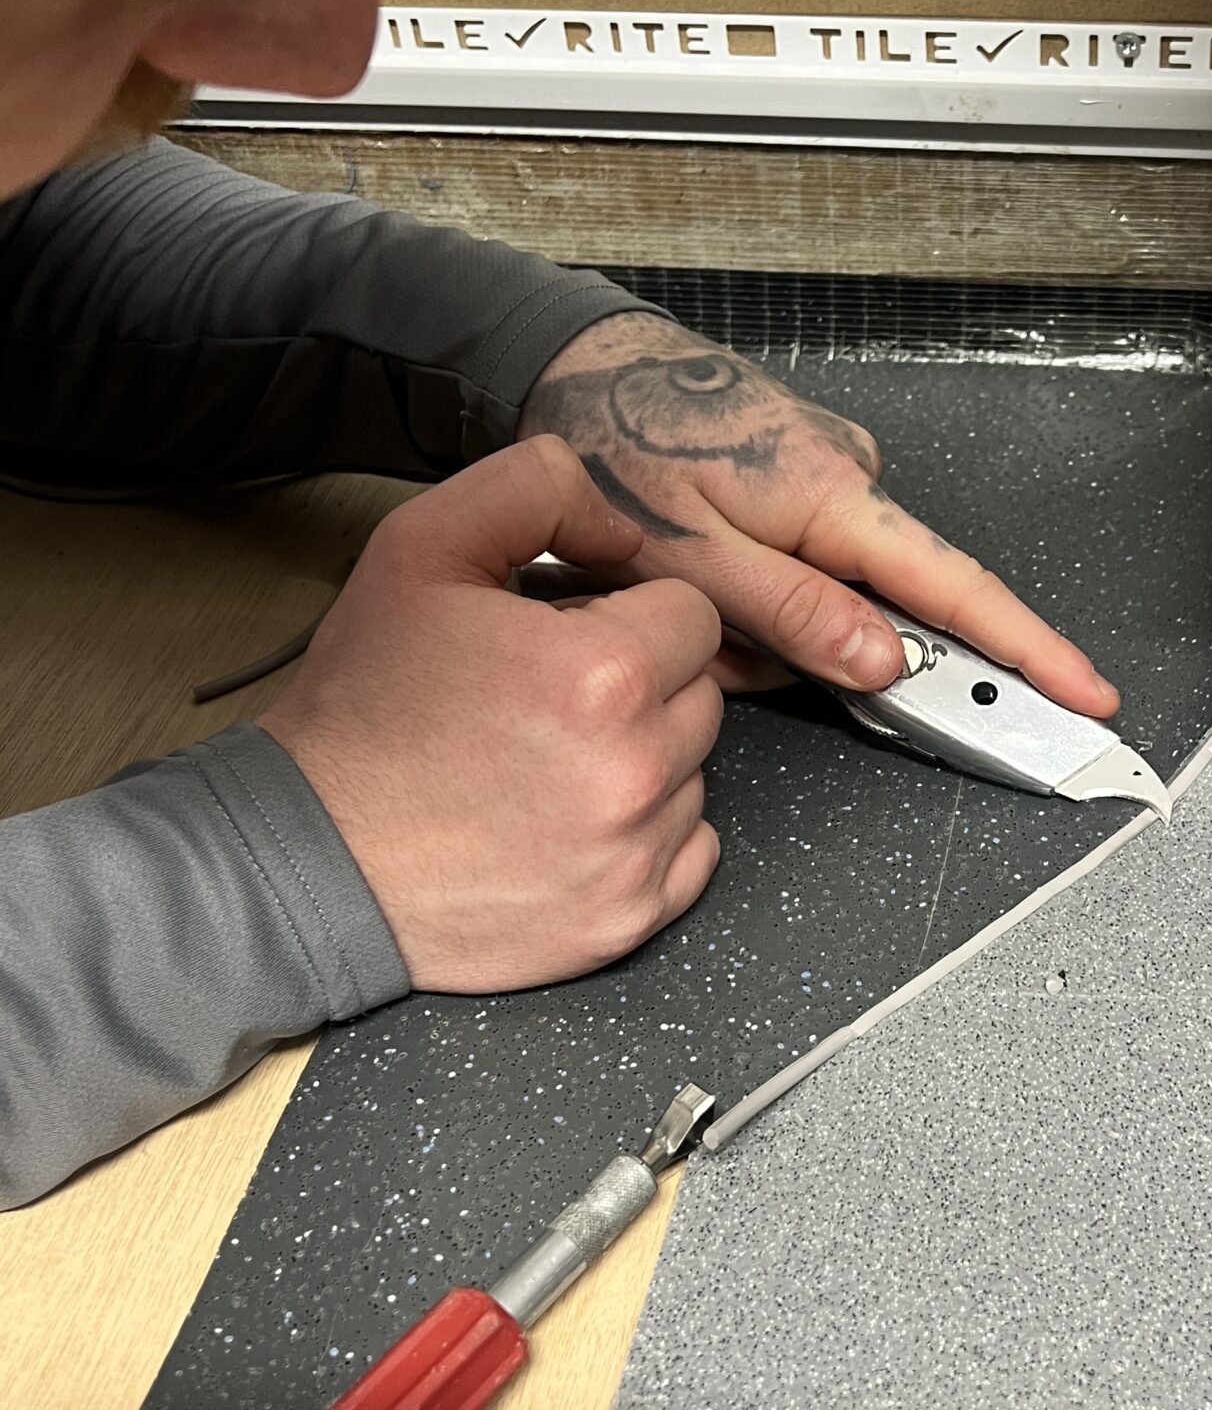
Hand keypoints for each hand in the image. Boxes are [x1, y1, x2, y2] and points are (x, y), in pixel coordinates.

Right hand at [261, 438, 722, 990]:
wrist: (310, 851)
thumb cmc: (366, 705)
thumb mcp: (422, 547)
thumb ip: (535, 490)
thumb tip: (624, 526)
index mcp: (604, 673)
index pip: (691, 614)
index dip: (629, 616)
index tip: (569, 638)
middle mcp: (637, 770)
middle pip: (701, 693)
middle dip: (642, 685)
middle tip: (549, 701)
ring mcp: (636, 854)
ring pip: (696, 772)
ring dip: (645, 759)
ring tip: (548, 762)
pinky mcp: (627, 919)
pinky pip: (691, 853)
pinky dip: (648, 837)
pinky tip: (571, 820)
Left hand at [519, 314, 1120, 715]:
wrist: (573, 359)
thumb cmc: (620, 441)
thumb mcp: (694, 555)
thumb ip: (794, 615)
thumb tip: (884, 664)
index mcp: (833, 496)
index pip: (957, 592)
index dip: (1029, 652)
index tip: (1088, 694)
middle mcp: (844, 479)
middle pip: (879, 610)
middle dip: (810, 654)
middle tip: (721, 650)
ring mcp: (820, 477)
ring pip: (824, 599)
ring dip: (764, 628)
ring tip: (685, 597)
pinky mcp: (791, 482)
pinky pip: (796, 568)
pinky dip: (751, 594)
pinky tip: (696, 577)